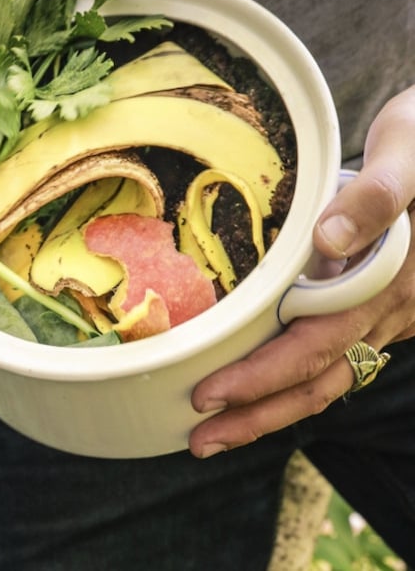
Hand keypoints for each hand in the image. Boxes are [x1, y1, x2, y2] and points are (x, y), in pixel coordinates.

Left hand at [188, 85, 414, 458]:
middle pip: (317, 380)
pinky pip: (337, 358)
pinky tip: (258, 390)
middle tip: (198, 441)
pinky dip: (293, 382)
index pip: (314, 346)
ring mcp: (387, 313)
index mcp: (386, 280)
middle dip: (256, 416)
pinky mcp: (381, 307)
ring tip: (217, 434)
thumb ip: (377, 196)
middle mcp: (388, 308)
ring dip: (272, 411)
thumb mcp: (407, 151)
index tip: (208, 397)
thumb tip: (329, 242)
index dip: (260, 378)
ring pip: (329, 378)